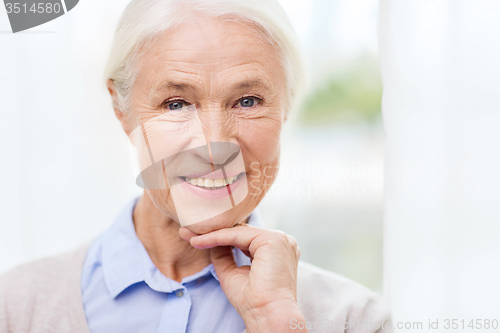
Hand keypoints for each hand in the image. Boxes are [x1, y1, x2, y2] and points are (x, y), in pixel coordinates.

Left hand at [179, 225, 307, 332]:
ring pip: (238, 231)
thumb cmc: (253, 302)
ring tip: (189, 236)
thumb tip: (208, 238)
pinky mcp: (273, 239)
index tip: (194, 238)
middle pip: (241, 231)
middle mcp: (282, 242)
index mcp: (277, 251)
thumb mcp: (232, 272)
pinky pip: (237, 234)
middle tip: (187, 232)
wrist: (267, 315)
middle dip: (212, 232)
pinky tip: (199, 241)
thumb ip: (223, 254)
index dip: (219, 237)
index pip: (244, 237)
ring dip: (212, 233)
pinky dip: (216, 237)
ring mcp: (280, 239)